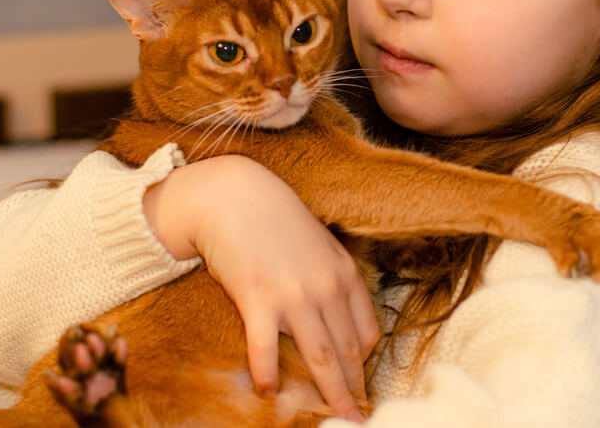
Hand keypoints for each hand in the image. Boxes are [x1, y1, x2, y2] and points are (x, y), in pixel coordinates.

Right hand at [144, 155, 378, 421]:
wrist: (233, 194)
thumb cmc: (274, 219)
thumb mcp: (317, 245)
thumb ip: (330, 278)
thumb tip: (335, 317)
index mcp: (345, 273)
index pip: (367, 332)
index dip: (365, 365)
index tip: (362, 384)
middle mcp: (326, 287)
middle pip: (347, 352)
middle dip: (354, 389)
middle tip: (358, 419)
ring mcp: (294, 295)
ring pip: (320, 358)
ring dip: (329, 394)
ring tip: (335, 420)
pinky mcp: (258, 299)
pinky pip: (266, 350)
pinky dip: (268, 375)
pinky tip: (268, 391)